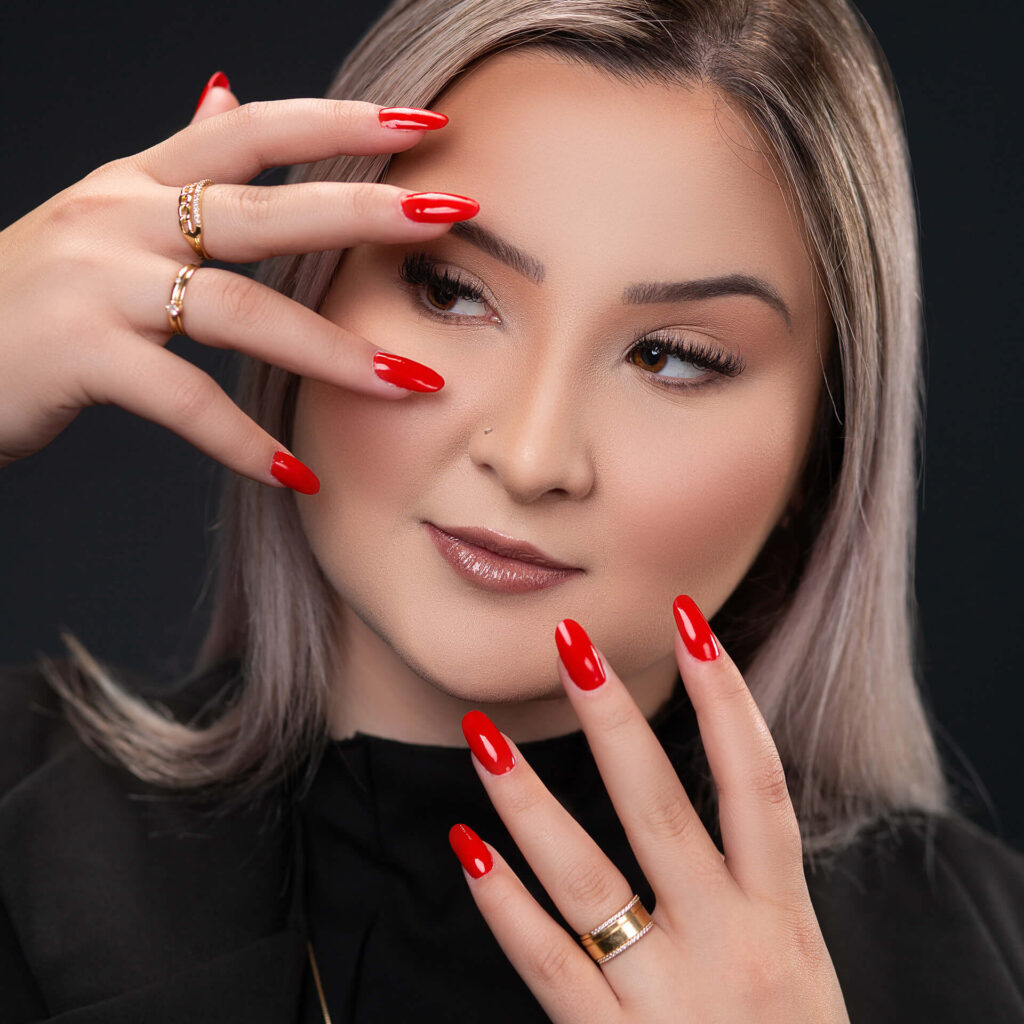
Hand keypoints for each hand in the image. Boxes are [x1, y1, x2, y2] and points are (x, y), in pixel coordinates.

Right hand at [0, 73, 472, 484]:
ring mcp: (95, 283)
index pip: (251, 130)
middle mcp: (117, 217)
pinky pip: (183, 400)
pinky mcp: (77, 353)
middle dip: (365, 210)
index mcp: (135, 183)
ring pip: (237, 308)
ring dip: (333, 351)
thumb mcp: (103, 214)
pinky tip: (300, 474)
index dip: (338, 122)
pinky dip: (244, 441)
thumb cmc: (33, 297)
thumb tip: (228, 86)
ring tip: (414, 382)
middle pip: (262, 207)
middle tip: (452, 216)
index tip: (424, 121)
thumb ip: (175, 163)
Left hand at [450, 595, 849, 1022]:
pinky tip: (468, 849)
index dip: (728, 700)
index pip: (760, 785)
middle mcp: (728, 950)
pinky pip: (550, 967)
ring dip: (531, 801)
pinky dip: (506, 907)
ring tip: (484, 734)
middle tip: (571, 644)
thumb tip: (699, 797)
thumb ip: (750, 890)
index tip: (691, 627)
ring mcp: (667, 1003)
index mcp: (782, 925)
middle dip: (616, 721)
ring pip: (589, 879)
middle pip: (663, 811)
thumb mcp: (795, 969)